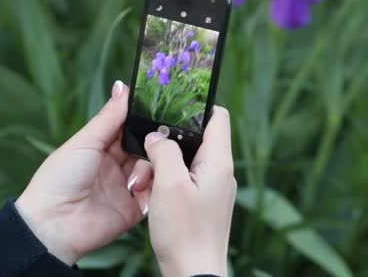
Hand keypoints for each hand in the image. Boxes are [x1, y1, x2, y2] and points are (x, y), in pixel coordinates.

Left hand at [15, 81, 151, 265]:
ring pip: (154, 170)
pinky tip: (140, 191)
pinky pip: (154, 195)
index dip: (147, 121)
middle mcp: (119, 165)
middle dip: (154, 146)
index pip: (132, 129)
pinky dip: (152, 191)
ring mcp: (128, 187)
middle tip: (160, 143)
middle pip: (147, 149)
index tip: (165, 112)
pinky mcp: (135, 209)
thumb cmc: (60, 178)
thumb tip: (123, 86)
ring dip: (149, 170)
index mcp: (104, 147)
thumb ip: (109, 117)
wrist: (53, 225)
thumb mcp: (85, 142)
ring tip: (135, 178)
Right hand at [143, 107, 236, 276]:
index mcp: (218, 161)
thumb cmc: (184, 232)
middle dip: (169, 140)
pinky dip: (167, 180)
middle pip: (197, 137)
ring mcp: (213, 187)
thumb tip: (156, 136)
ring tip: (146, 179)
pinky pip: (185, 179)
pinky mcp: (204, 202)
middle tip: (148, 151)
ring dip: (164, 163)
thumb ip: (163, 151)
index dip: (196, 106)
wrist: (194, 274)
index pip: (217, 116)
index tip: (170, 107)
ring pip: (187, 159)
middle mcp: (221, 171)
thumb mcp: (168, 184)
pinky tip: (152, 193)